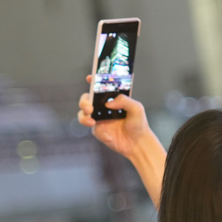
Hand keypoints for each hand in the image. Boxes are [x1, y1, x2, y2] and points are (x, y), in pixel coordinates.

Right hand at [77, 77, 166, 207]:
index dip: (94, 80)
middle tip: (89, 107)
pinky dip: (100, 132)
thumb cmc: (138, 124)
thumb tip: (109, 103)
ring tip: (91, 120)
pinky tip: (109, 137)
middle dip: (84, 101)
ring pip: (83, 113)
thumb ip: (124, 101)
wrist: (137, 143)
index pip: (100, 86)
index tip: (90, 78)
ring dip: (84, 115)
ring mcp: (99, 118)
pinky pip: (93, 129)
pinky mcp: (98, 130)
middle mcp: (103, 106)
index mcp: (113, 98)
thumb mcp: (137, 108)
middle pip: (87, 99)